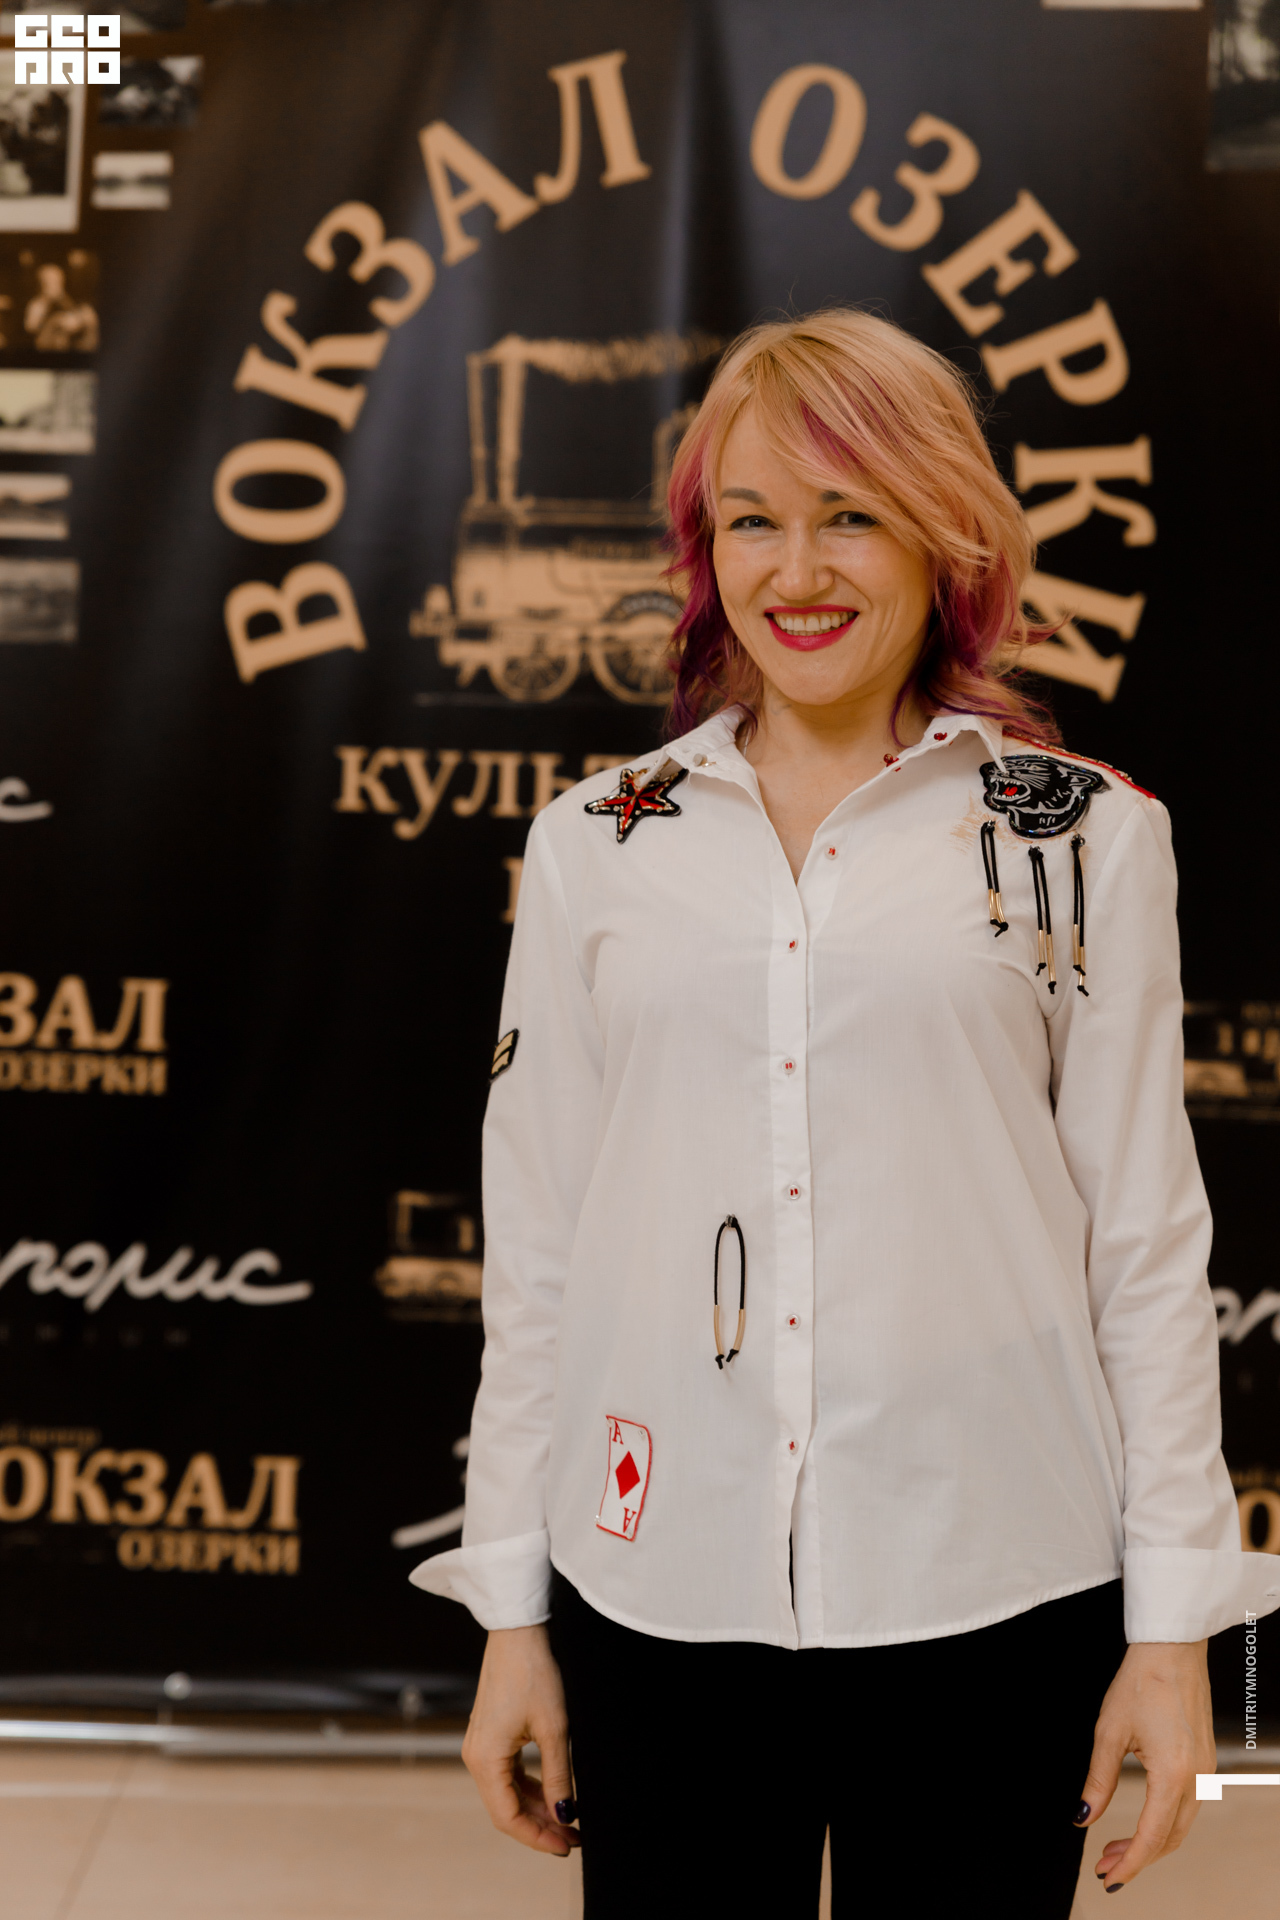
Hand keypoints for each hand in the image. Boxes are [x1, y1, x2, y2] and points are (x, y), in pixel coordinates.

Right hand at [461, 1624, 579, 1855]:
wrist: (517, 1633)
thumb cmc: (533, 1674)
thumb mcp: (554, 1729)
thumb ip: (558, 1777)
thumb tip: (564, 1815)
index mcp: (485, 1760)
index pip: (508, 1817)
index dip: (537, 1837)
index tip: (566, 1846)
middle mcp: (476, 1757)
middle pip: (506, 1809)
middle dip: (540, 1826)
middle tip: (574, 1838)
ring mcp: (481, 1746)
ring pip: (508, 1793)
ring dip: (537, 1808)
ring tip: (569, 1820)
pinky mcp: (490, 1736)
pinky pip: (508, 1774)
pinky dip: (530, 1788)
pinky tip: (554, 1794)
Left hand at [1075, 1640, 1213, 1890]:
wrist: (1172, 1648)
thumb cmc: (1141, 1681)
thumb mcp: (1108, 1732)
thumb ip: (1098, 1781)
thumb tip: (1083, 1816)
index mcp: (1173, 1774)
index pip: (1152, 1837)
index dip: (1129, 1863)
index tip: (1107, 1875)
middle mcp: (1196, 1778)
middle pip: (1170, 1839)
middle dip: (1137, 1857)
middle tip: (1104, 1864)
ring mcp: (1205, 1770)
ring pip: (1182, 1826)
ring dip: (1152, 1842)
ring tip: (1116, 1846)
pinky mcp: (1204, 1760)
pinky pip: (1189, 1806)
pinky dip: (1166, 1823)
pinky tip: (1143, 1821)